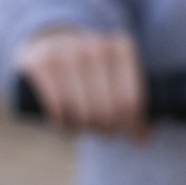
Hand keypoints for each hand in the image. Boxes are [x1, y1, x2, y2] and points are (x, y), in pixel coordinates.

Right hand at [15, 28, 146, 137]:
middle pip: (108, 109)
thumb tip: (144, 142)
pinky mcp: (41, 63)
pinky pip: (57, 105)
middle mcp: (96, 47)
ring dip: (82, 126)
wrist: (48, 43)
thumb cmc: (89, 71)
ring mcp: (67, 52)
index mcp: (121, 48)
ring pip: (83, 110)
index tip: (120, 130)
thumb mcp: (114, 78)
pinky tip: (63, 121)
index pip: (131, 101)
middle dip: (105, 127)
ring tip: (81, 126)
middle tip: (100, 129)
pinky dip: (61, 121)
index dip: (127, 125)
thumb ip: (132, 106)